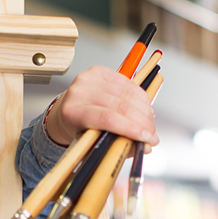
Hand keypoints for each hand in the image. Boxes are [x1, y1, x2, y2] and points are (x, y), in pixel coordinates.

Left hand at [43, 65, 158, 147]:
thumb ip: (117, 145)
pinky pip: (127, 83)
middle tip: (152, 134)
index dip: (131, 128)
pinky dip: (140, 96)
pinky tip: (145, 107)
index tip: (147, 138)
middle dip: (142, 121)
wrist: (65, 111)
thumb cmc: (78, 128)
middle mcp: (78, 91)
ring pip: (126, 93)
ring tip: (150, 122)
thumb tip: (144, 147)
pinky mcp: (99, 71)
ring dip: (144, 109)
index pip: (107, 118)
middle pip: (119, 104)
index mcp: (72, 112)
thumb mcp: (93, 142)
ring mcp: (88, 78)